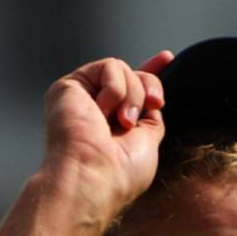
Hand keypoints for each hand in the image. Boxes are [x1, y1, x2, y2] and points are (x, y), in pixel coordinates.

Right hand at [41, 50, 173, 224]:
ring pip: (122, 69)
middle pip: (133, 75)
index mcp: (113, 125)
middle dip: (149, 88)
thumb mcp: (147, 144)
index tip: (167, 57)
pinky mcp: (68, 87)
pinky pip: (109, 67)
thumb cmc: (120, 174)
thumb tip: (150, 100)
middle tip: (153, 106)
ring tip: (122, 121)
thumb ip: (148, 119)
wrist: (93, 177)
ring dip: (133, 95)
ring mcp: (81, 98)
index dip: (150, 71)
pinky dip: (115, 88)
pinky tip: (102, 112)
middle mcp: (95, 110)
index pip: (132, 89)